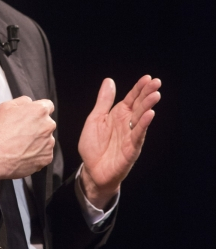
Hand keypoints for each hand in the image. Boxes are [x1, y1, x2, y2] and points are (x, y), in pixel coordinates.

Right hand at [0, 96, 55, 186]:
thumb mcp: (5, 106)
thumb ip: (22, 101)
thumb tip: (29, 103)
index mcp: (39, 111)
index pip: (48, 105)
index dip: (38, 110)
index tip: (33, 115)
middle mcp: (47, 126)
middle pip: (47, 123)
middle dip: (37, 125)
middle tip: (21, 131)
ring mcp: (48, 143)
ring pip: (46, 138)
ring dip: (37, 140)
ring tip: (21, 144)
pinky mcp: (47, 157)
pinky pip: (44, 153)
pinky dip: (36, 153)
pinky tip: (23, 152)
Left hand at [78, 75, 160, 208]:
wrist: (92, 171)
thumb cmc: (93, 146)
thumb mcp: (95, 118)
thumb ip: (103, 101)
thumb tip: (109, 81)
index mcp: (118, 114)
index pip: (131, 98)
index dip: (139, 88)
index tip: (148, 78)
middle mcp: (127, 123)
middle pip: (139, 105)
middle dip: (148, 93)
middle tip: (157, 82)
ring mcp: (131, 135)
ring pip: (141, 118)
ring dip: (148, 106)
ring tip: (155, 95)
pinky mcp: (131, 149)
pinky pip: (138, 134)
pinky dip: (144, 124)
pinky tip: (150, 114)